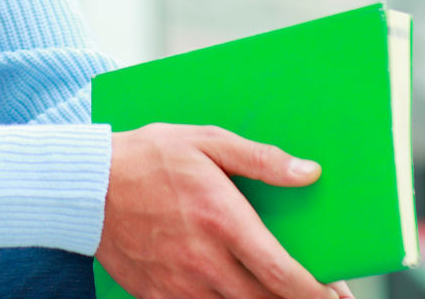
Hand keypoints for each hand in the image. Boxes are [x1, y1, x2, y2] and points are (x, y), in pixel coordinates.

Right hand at [96, 123, 353, 298]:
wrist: (85, 186)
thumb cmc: (146, 157)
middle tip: (322, 298)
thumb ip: (260, 159)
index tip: (339, 296)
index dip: (318, 293)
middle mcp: (205, 261)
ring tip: (276, 293)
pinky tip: (228, 291)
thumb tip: (309, 172)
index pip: (283, 274)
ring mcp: (180, 285)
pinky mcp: (159, 296)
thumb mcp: (205, 141)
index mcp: (222, 221)